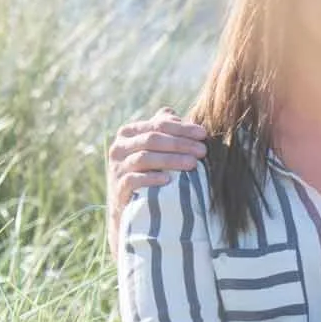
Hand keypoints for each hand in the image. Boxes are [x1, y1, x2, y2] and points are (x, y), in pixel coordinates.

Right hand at [107, 108, 207, 231]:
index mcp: (129, 133)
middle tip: (202, 151)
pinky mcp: (118, 187)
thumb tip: (175, 114)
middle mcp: (119, 147)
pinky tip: (168, 180)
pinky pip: (134, 180)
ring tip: (192, 164)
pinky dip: (151, 178)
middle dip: (180, 144)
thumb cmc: (146, 172)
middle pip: (152, 139)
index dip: (182, 128)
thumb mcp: (153, 149)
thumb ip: (162, 129)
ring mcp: (117, 168)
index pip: (158, 125)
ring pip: (144, 158)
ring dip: (171, 160)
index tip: (203, 134)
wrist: (128, 207)